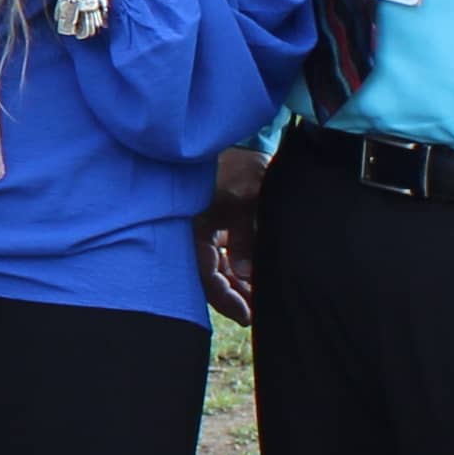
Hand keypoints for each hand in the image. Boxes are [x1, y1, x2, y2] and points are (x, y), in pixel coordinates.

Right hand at [196, 147, 266, 325]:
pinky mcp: (213, 223)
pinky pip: (223, 253)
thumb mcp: (245, 198)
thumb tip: (246, 273)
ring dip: (238, 283)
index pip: (206, 274)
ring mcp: (202, 227)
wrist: (230, 139)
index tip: (248, 315)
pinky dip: (238, 267)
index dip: (226, 299)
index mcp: (193, 228)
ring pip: (218, 267)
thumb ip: (247, 237)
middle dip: (235, 295)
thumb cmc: (233, 165)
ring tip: (260, 296)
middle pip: (211, 276)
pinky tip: (254, 276)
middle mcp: (193, 231)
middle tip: (260, 309)